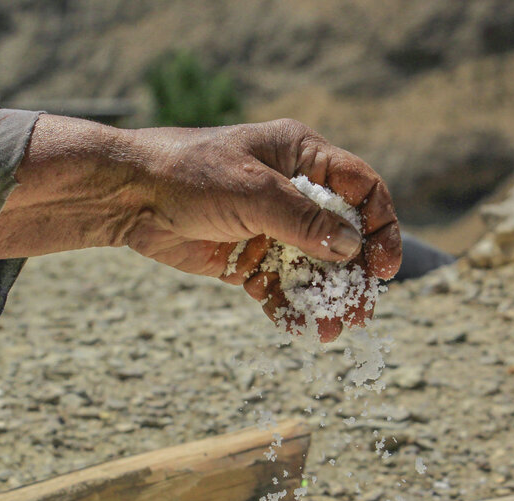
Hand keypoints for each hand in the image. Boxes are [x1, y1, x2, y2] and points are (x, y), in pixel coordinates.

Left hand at [0, 116, 400, 339]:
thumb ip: (304, 221)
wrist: (129, 195)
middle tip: (363, 311)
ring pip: (311, 267)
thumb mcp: (254, 192)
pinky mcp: (246, 257)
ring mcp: (270, 226)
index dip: (379, 226)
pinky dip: (288, 308)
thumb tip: (352, 249)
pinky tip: (299, 330)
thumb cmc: (191, 174)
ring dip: (323, 298)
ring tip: (331, 330)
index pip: (360, 188)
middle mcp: (291, 191)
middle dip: (354, 274)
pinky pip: (277, 286)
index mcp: (301, 157)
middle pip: (341, 236)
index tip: (384, 267)